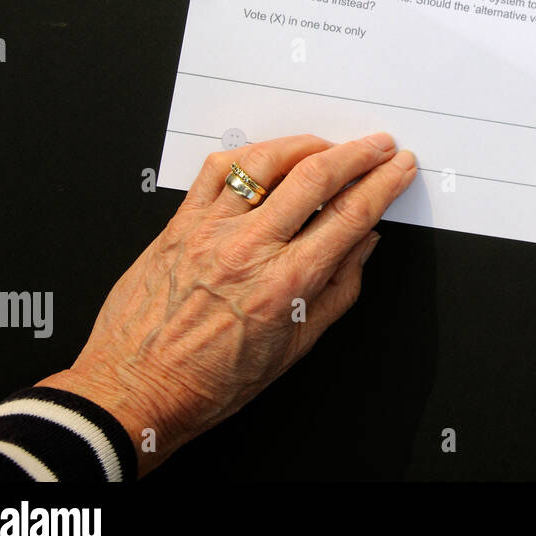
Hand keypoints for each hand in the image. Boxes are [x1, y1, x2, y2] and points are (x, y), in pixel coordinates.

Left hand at [38, 132, 416, 475]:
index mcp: (284, 286)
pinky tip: (269, 157)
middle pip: (315, 178)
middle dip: (358, 154)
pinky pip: (215, 170)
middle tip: (379, 145)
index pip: (349, 217)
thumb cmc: (211, 382)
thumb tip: (365, 243)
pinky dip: (249, 155)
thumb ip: (338, 289)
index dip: (384, 184)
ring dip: (308, 144)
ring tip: (329, 146)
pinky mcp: (179, 225)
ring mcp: (209, 232)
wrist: (136, 392)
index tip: (400, 168)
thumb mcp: (295, 347)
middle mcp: (248, 251)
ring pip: (266, 162)